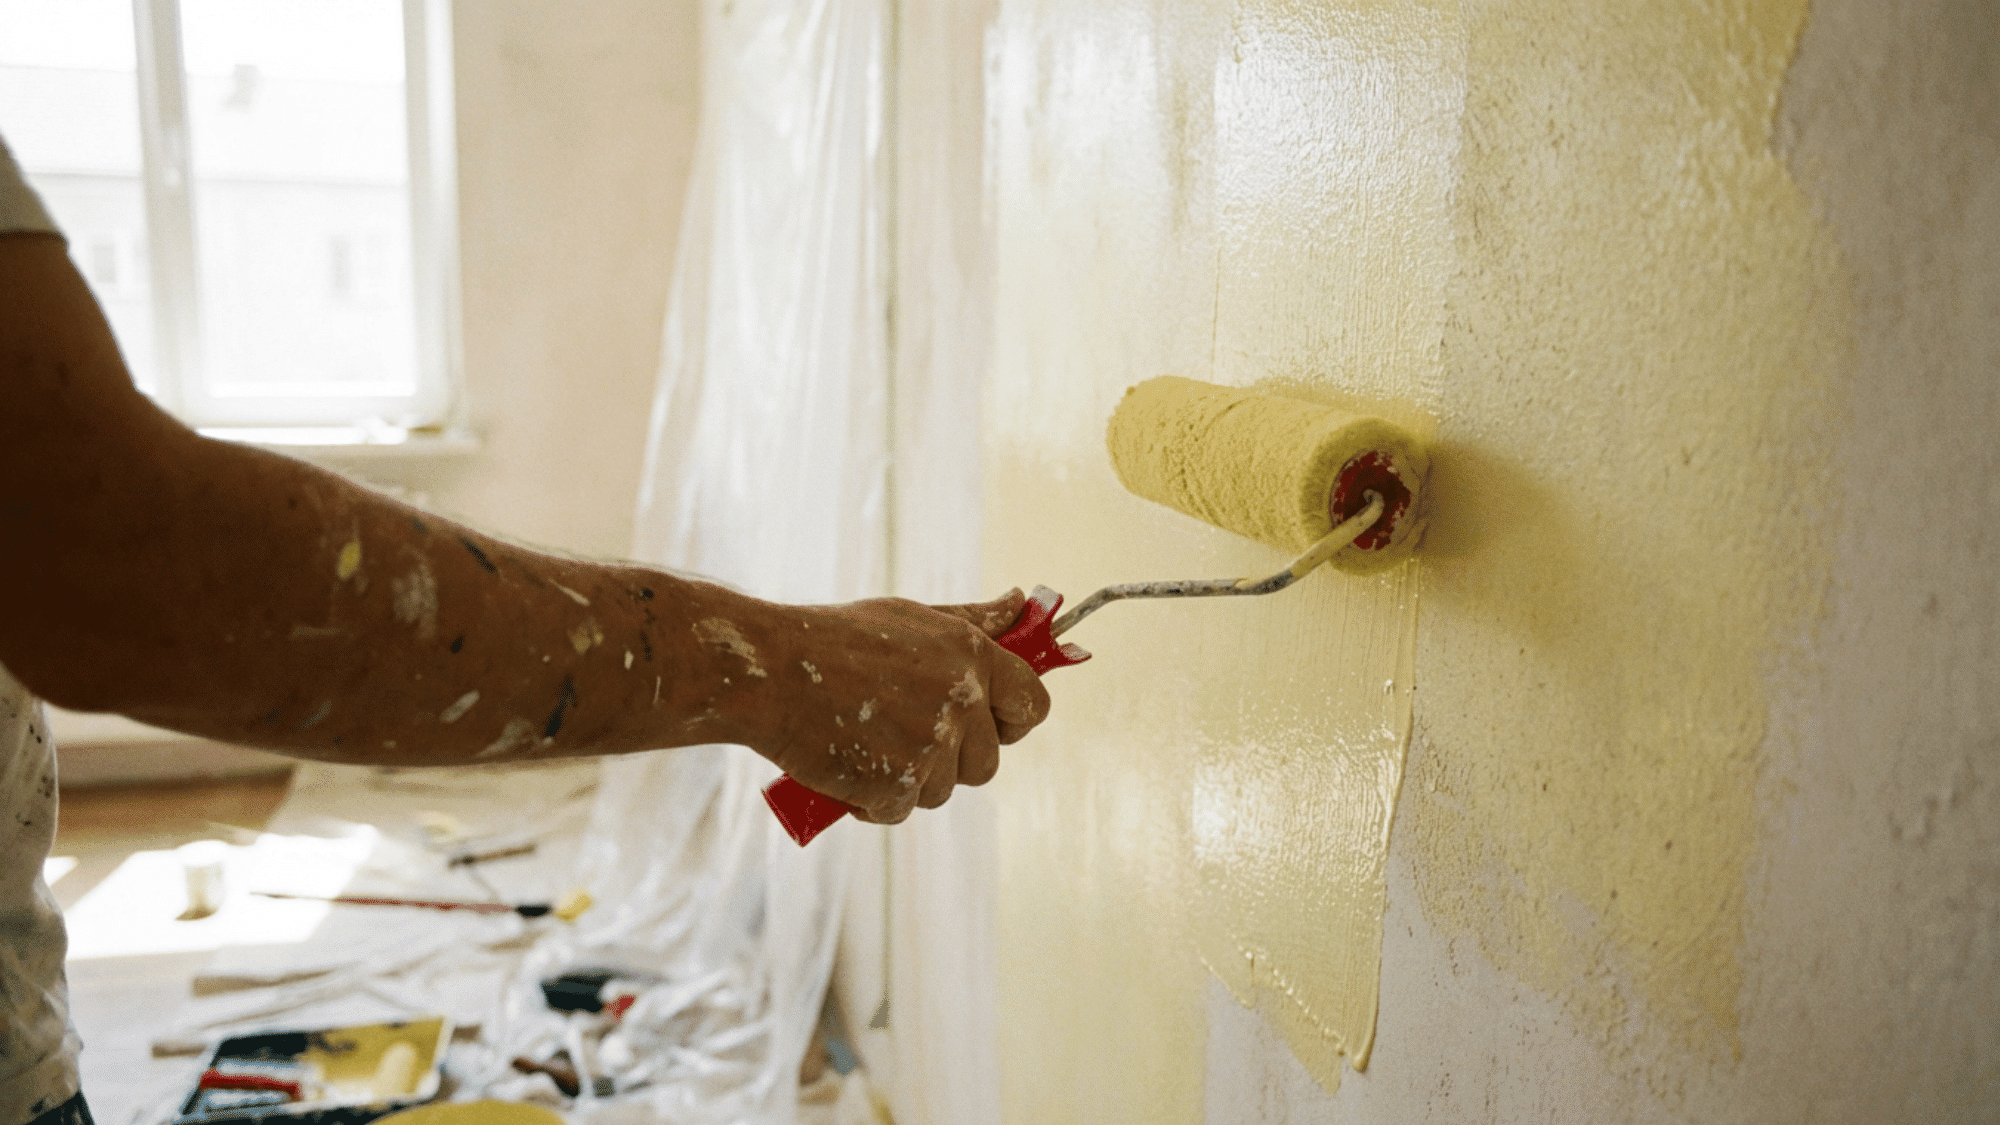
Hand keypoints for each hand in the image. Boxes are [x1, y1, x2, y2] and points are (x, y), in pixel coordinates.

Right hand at [712, 590, 1049, 822]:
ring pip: (943, 790)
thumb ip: (974, 621)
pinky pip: (901, 810)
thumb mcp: (911, 618)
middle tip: (905, 736)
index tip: (989, 723)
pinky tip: (848, 767)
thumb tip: (1023, 605)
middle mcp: (961, 699)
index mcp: (971, 654)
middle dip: (953, 760)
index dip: (1013, 720)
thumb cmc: (836, 639)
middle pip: (988, 761)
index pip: (1033, 703)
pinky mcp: (898, 784)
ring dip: (910, 780)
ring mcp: (931, 744)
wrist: (769, 671)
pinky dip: (874, 800)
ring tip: (868, 745)